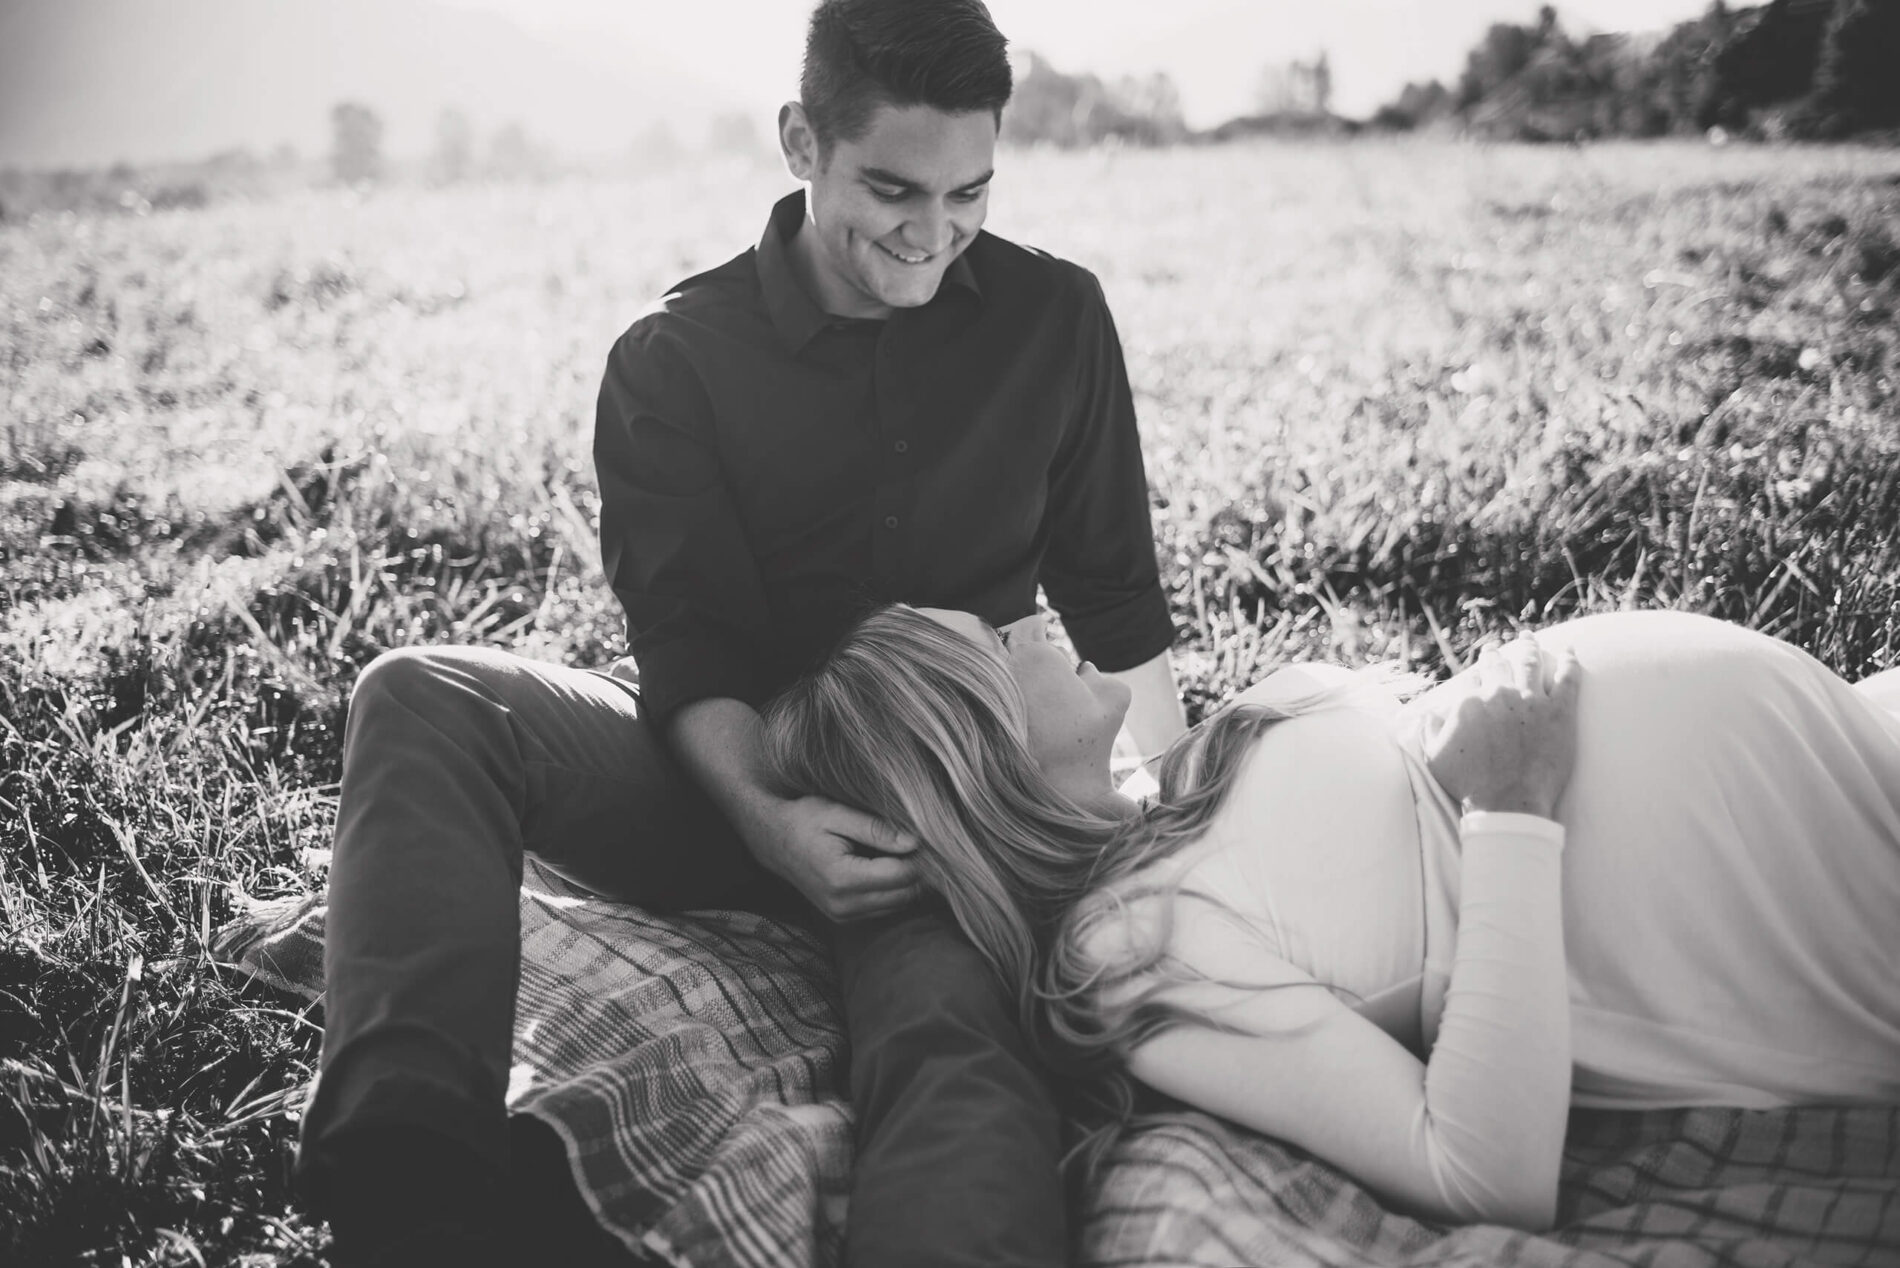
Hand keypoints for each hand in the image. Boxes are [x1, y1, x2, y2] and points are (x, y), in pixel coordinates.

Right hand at [744, 794, 922, 922]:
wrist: (771, 840)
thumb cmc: (803, 819)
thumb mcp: (836, 813)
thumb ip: (876, 829)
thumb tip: (914, 842)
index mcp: (842, 879)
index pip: (903, 876)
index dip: (921, 856)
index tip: (925, 835)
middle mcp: (843, 905)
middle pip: (905, 895)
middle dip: (918, 870)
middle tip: (919, 842)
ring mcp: (842, 915)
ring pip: (898, 904)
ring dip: (907, 881)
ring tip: (901, 850)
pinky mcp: (843, 917)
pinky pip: (884, 908)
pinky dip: (893, 889)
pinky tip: (887, 864)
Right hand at [1422, 635, 1580, 819]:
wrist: (1509, 802)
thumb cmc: (1470, 784)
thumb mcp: (1435, 756)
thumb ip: (1429, 729)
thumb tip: (1430, 712)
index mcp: (1469, 702)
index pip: (1473, 679)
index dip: (1475, 675)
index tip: (1478, 673)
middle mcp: (1500, 693)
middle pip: (1499, 664)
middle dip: (1497, 654)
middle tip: (1498, 649)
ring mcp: (1532, 700)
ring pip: (1531, 662)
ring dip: (1530, 647)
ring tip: (1529, 639)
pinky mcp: (1560, 711)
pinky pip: (1568, 678)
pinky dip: (1570, 662)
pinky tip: (1571, 652)